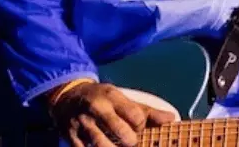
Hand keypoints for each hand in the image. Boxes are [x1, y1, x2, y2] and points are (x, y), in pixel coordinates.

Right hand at [48, 81, 175, 146]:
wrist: (67, 96)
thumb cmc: (102, 99)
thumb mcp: (122, 99)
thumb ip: (146, 111)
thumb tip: (172, 119)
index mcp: (112, 97)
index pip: (136, 116)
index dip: (140, 126)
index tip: (137, 126)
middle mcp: (97, 109)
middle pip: (122, 133)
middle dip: (130, 141)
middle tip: (129, 140)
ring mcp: (82, 124)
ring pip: (102, 145)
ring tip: (117, 145)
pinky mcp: (70, 138)